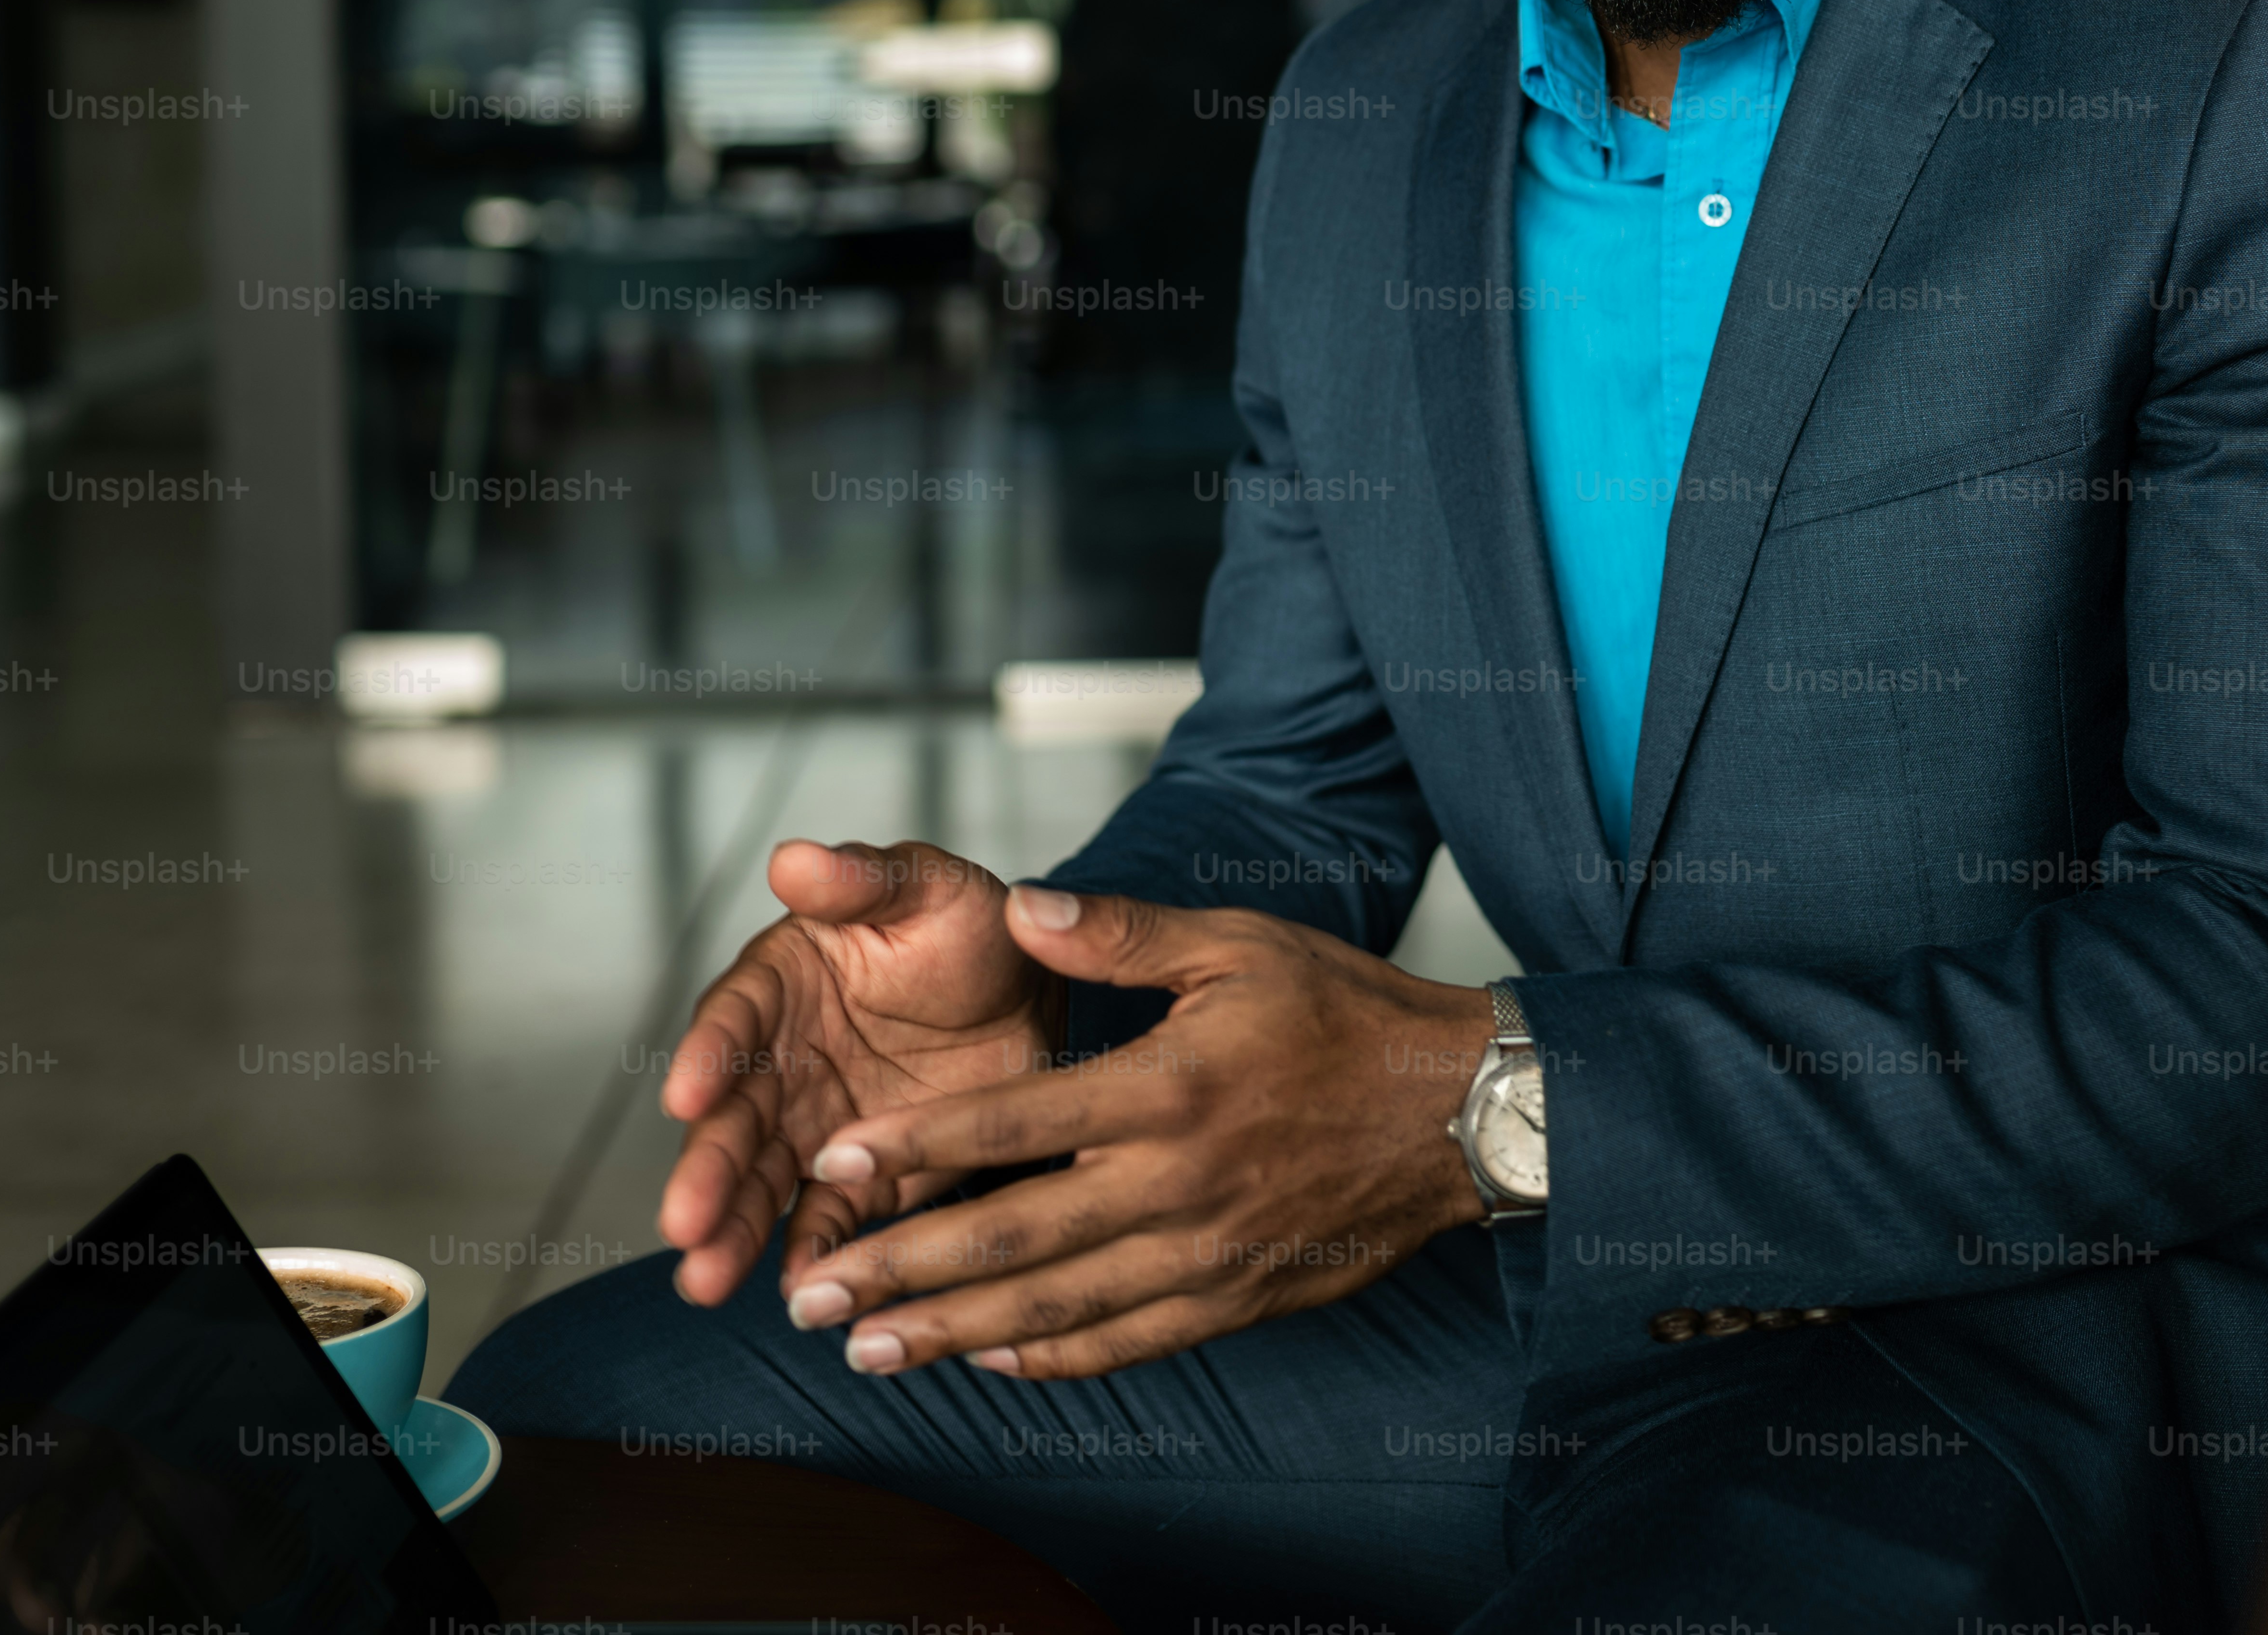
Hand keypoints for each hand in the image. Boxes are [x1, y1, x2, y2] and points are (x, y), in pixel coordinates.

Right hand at [654, 838, 1055, 1308]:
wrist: (1037, 994)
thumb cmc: (971, 926)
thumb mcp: (932, 888)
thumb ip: (863, 880)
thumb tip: (793, 858)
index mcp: (785, 983)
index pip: (733, 1020)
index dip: (707, 1057)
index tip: (685, 1097)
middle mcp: (783, 1061)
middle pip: (734, 1119)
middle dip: (706, 1171)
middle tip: (684, 1224)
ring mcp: (819, 1125)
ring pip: (764, 1181)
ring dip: (732, 1230)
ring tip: (706, 1281)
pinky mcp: (868, 1175)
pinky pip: (832, 1219)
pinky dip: (816, 1255)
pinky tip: (805, 1294)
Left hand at [775, 886, 1501, 1381]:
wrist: (1457, 1109)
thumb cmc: (1345, 1014)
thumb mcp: (1238, 946)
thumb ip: (1121, 935)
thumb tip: (1022, 907)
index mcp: (1168, 1087)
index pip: (1014, 1121)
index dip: (917, 1144)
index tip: (834, 1163)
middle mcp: (1177, 1181)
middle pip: (1012, 1235)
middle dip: (899, 1269)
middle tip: (810, 1296)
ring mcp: (1205, 1251)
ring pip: (1055, 1306)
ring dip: (952, 1331)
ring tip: (869, 1349)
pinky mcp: (1236, 1297)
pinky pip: (1128, 1341)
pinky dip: (1053, 1357)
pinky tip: (992, 1360)